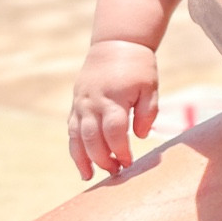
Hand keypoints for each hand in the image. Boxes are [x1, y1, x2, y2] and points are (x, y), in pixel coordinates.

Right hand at [69, 39, 158, 178]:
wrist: (116, 44)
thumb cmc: (138, 68)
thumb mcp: (150, 87)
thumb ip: (147, 113)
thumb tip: (140, 136)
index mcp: (113, 99)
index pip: (114, 132)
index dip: (121, 151)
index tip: (129, 163)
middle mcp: (93, 103)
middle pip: (93, 139)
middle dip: (103, 160)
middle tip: (116, 173)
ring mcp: (81, 104)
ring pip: (77, 137)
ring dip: (84, 159)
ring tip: (91, 176)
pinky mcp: (75, 105)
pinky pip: (71, 130)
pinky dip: (75, 149)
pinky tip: (82, 164)